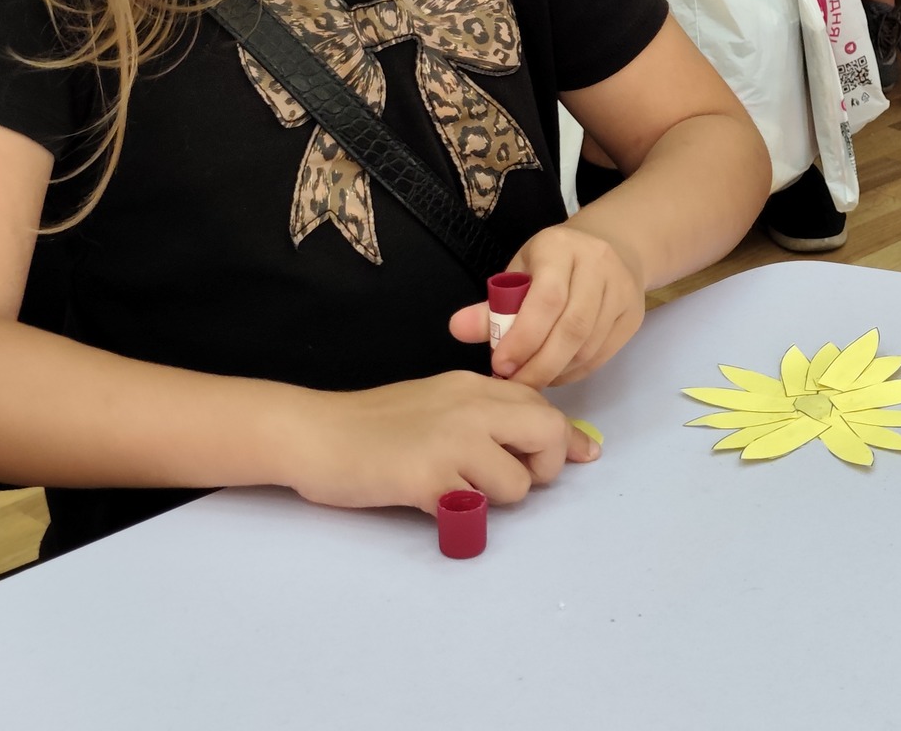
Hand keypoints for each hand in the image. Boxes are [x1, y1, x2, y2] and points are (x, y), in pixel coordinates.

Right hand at [286, 371, 598, 512]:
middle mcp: (471, 406)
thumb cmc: (375, 424)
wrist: (316, 434)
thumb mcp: (440, 403)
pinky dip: (459, 512)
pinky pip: (473, 508)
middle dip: (544, 467)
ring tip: (456, 489)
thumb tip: (551, 440)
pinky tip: (430, 499)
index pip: (545, 407)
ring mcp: (451, 441)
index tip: (584, 456)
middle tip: (511, 479)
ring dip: (495, 498)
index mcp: (476, 387)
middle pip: (548, 435)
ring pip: (517, 485)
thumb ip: (489, 416)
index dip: (566, 439)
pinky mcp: (427, 478)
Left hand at [448, 223, 645, 388]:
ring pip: (588, 346)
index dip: (523, 337)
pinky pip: (602, 354)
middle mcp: (598, 264)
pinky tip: (555, 375)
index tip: (500, 364)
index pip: (547, 299)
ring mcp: (621, 290)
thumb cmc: (553, 264)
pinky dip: (574, 372)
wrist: (613, 247)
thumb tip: (458, 329)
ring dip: (556, 372)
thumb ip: (491, 305)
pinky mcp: (634, 314)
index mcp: (560, 248)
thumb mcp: (520, 272)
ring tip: (531, 381)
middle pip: (572, 327)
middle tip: (515, 384)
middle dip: (539, 364)